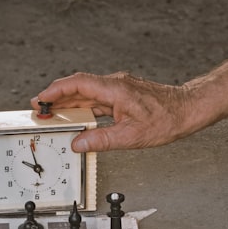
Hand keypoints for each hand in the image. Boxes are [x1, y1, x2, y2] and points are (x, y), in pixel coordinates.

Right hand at [32, 71, 202, 152]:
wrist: (188, 110)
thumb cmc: (167, 119)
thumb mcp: (131, 136)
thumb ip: (100, 140)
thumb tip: (78, 144)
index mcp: (115, 89)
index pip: (78, 84)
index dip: (56, 91)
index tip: (42, 99)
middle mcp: (115, 85)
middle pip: (78, 87)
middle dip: (56, 97)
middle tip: (40, 109)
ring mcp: (119, 89)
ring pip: (87, 93)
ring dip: (68, 103)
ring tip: (53, 114)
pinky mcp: (123, 95)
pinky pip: (97, 99)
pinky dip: (83, 107)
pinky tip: (77, 117)